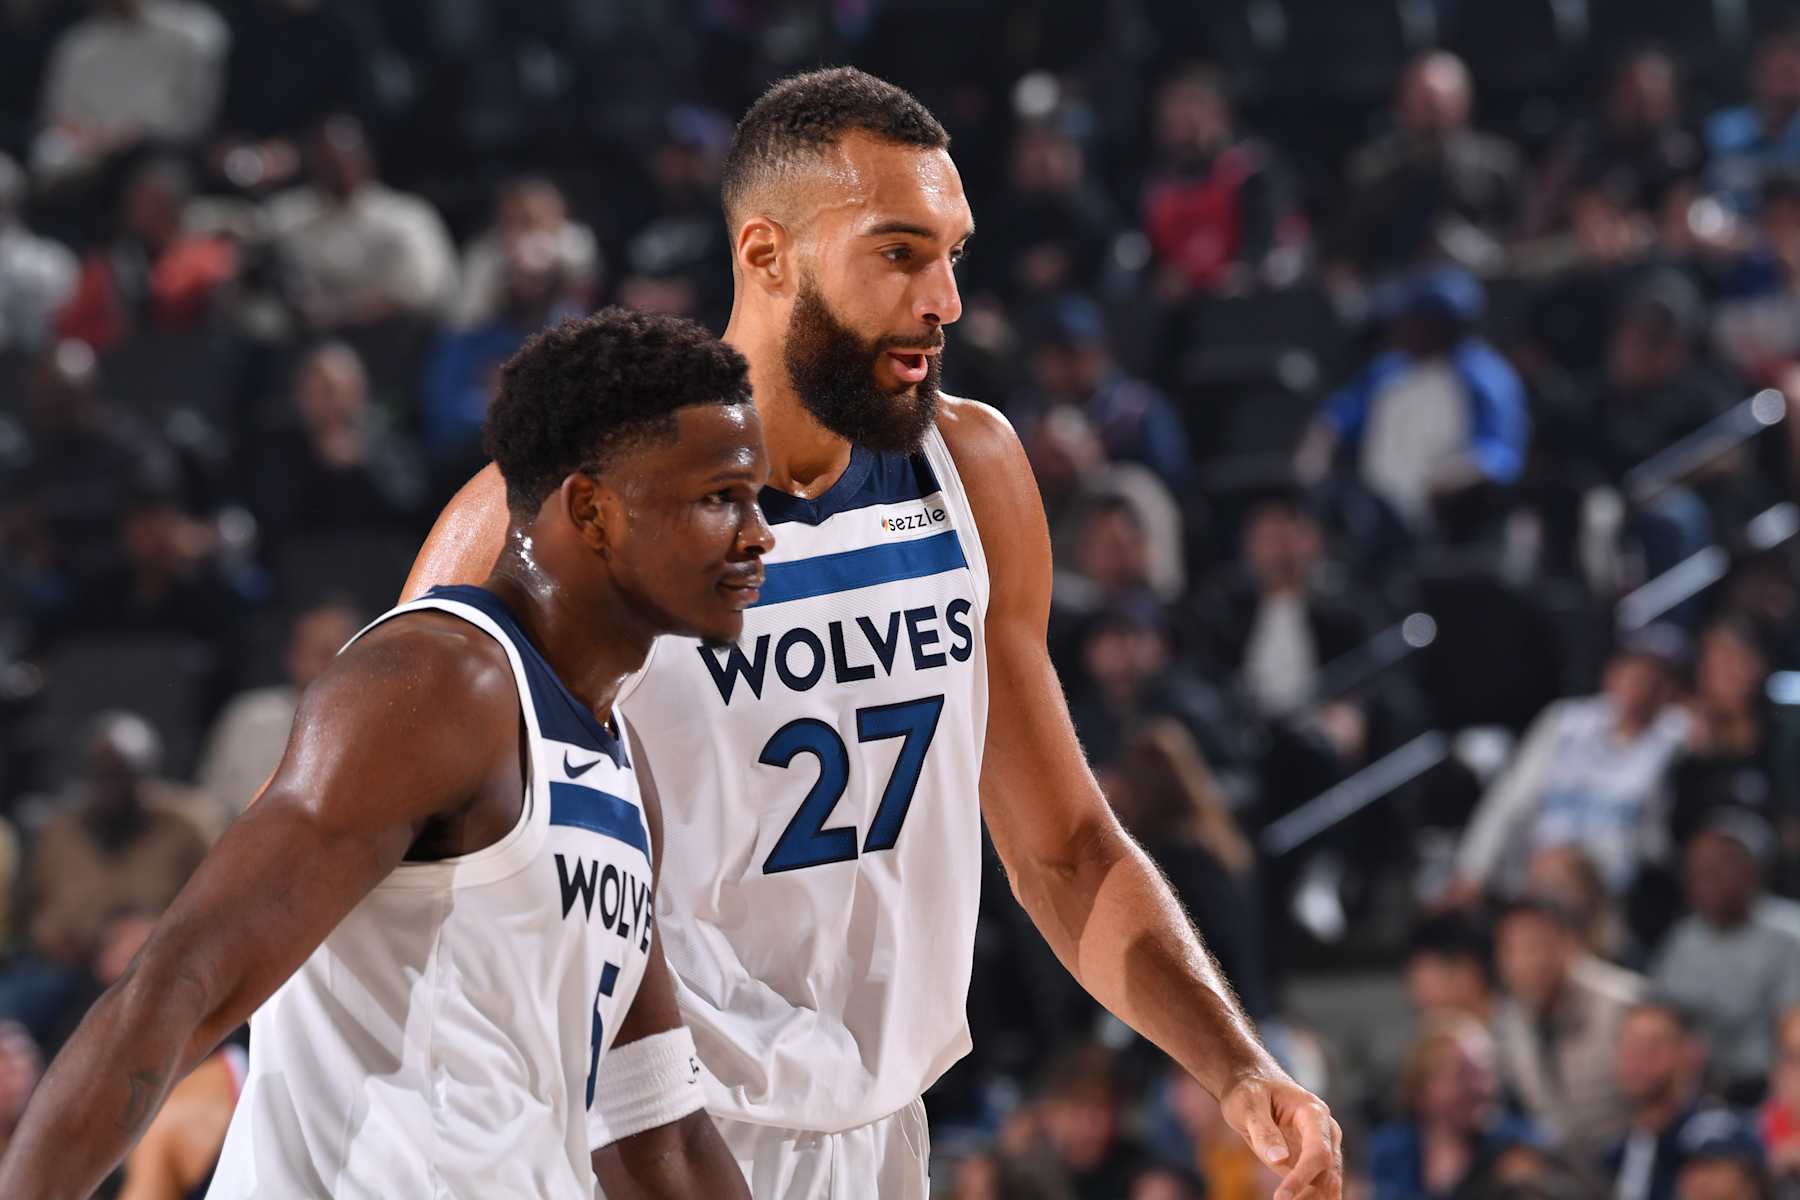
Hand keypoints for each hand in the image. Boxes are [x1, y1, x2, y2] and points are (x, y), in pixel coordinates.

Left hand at [1221, 1071, 1341, 1199]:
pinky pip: (1316, 1186)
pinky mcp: (1309, 1162)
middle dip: (1313, 1196)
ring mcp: (1321, 1148)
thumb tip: (1279, 1160)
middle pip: (1329, 1172)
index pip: (1318, 1151)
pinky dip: (1308, 1198)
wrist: (1252, 1084)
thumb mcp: (1248, 1104)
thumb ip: (1263, 1131)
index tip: (1281, 1197)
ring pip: (1328, 1183)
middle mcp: (1325, 1132)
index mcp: (1314, 1113)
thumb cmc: (1249, 1090)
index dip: (1302, 1177)